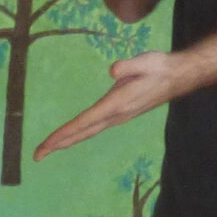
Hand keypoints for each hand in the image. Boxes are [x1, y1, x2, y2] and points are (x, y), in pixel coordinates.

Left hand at [33, 52, 190, 159]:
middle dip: (59, 143)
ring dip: (68, 140)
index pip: (85, 121)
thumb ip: (129, 65)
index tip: (47, 144)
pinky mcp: (121, 113)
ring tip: (49, 148)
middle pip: (83, 132)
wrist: (178, 77)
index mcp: (117, 104)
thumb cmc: (160, 67)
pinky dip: (80, 133)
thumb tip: (113, 70)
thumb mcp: (146, 61)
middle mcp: (116, 115)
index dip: (65, 132)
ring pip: (88, 132)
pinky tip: (74, 134)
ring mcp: (119, 116)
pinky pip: (95, 127)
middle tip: (37, 155)